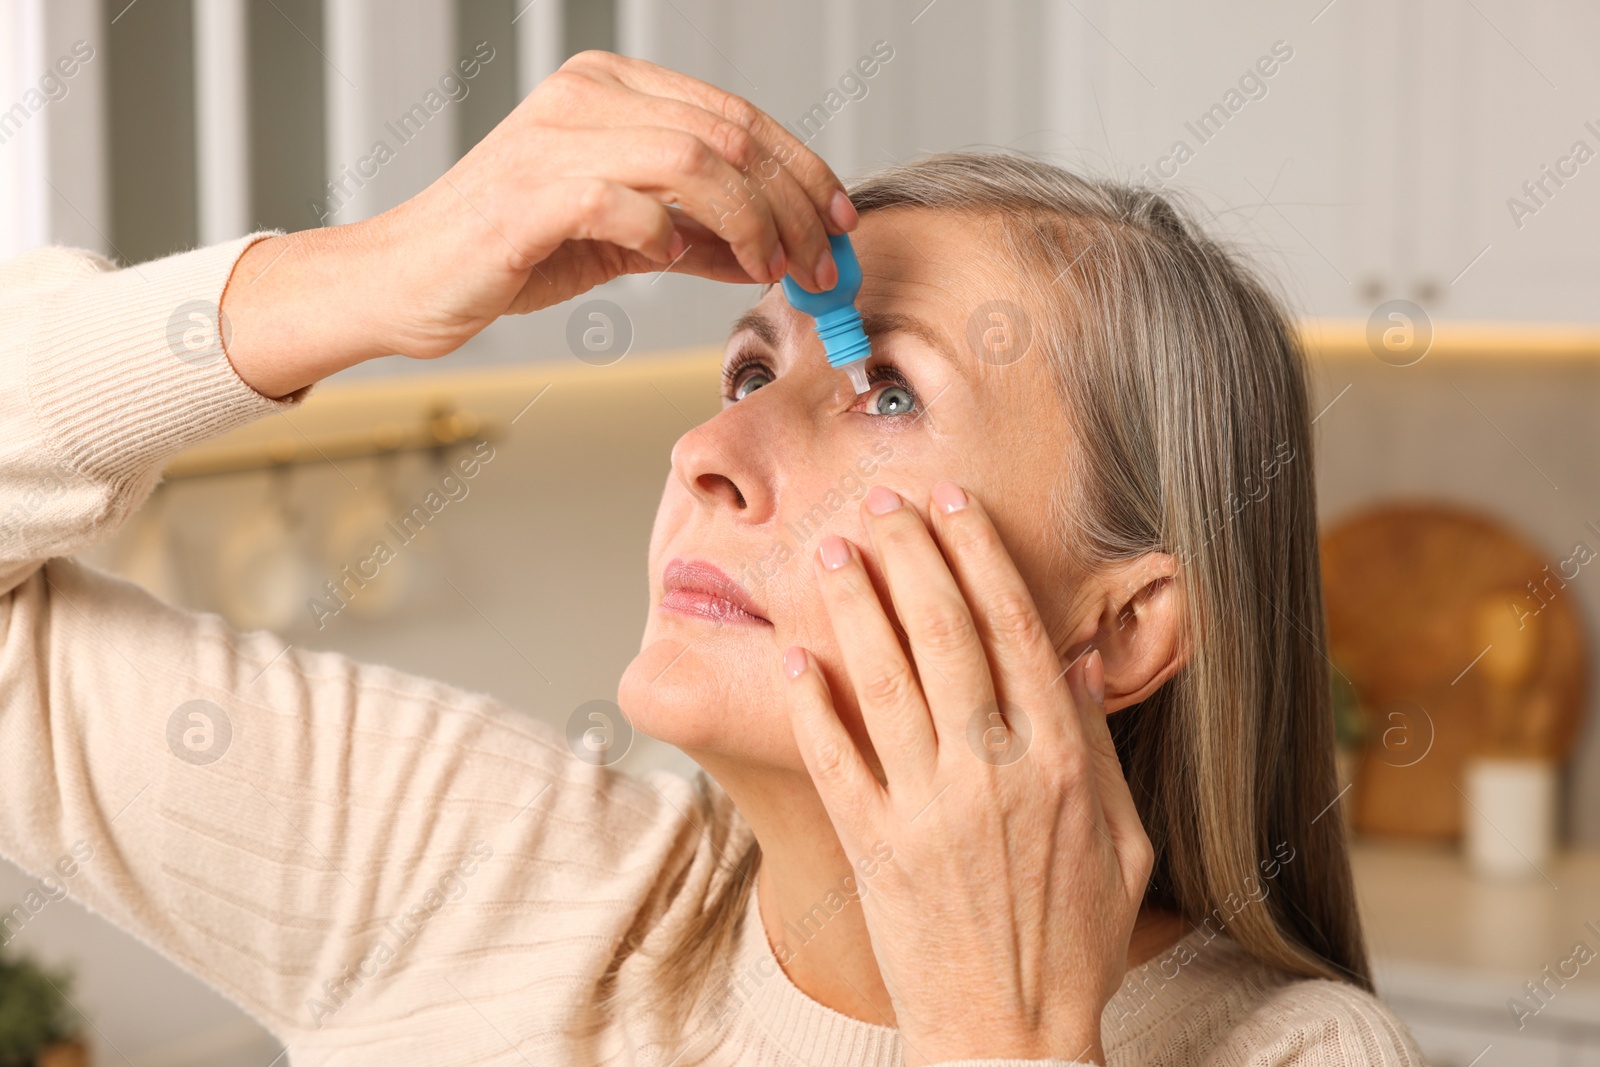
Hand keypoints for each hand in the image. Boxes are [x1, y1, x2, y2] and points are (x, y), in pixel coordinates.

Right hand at [222, 51, 854, 396]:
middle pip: (729, 132)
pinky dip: (669, 233)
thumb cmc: (509, 253)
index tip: (841, 220)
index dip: (803, 168)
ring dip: (751, 221)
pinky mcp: (530, 190)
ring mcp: (556, 135)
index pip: (736, 114)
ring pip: (695, 158)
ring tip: (767, 268)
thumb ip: (698, 233)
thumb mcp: (624, 239)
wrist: (409, 281)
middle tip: (821, 261)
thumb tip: (776, 248)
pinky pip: (628, 199)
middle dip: (794, 203)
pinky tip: (676, 260)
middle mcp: (588, 94)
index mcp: (613, 88)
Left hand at [781, 482, 1153, 1065]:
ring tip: (832, 551)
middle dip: (910, 554)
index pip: (1014, 631)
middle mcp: (992, 773)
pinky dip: (813, 705)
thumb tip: (1072, 664)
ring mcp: (927, 809)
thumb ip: (1097, 750)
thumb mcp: (1124, 844)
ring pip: (885, 681)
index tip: (953, 505)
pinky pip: (835, 760)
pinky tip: (795, 657)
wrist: (1010, 1038)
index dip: (979, 556)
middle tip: (881, 501)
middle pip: (944, 636)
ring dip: (855, 606)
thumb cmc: (1074, 944)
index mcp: (1059, 764)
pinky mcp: (874, 848)